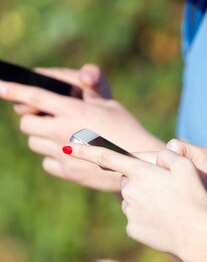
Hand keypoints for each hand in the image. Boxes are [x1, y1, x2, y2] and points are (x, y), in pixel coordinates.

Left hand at [0, 64, 162, 190]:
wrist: (139, 162)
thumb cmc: (126, 128)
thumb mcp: (108, 105)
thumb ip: (80, 100)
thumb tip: (56, 99)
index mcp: (74, 110)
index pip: (34, 96)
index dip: (12, 89)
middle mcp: (63, 131)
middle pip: (26, 123)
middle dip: (34, 118)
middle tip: (51, 118)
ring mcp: (63, 153)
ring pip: (34, 143)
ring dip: (43, 138)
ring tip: (67, 137)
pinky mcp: (66, 171)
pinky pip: (47, 162)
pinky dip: (55, 157)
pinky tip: (74, 153)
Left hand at [66, 142, 206, 261]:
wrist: (196, 235)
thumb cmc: (193, 197)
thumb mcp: (186, 166)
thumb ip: (168, 154)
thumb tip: (157, 156)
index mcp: (139, 172)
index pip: (106, 157)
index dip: (86, 150)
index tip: (68, 146)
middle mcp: (130, 191)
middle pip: (127, 179)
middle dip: (140, 179)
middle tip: (165, 186)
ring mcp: (130, 211)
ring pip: (132, 199)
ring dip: (145, 198)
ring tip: (169, 205)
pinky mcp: (133, 229)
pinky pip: (136, 217)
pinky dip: (147, 216)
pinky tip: (165, 219)